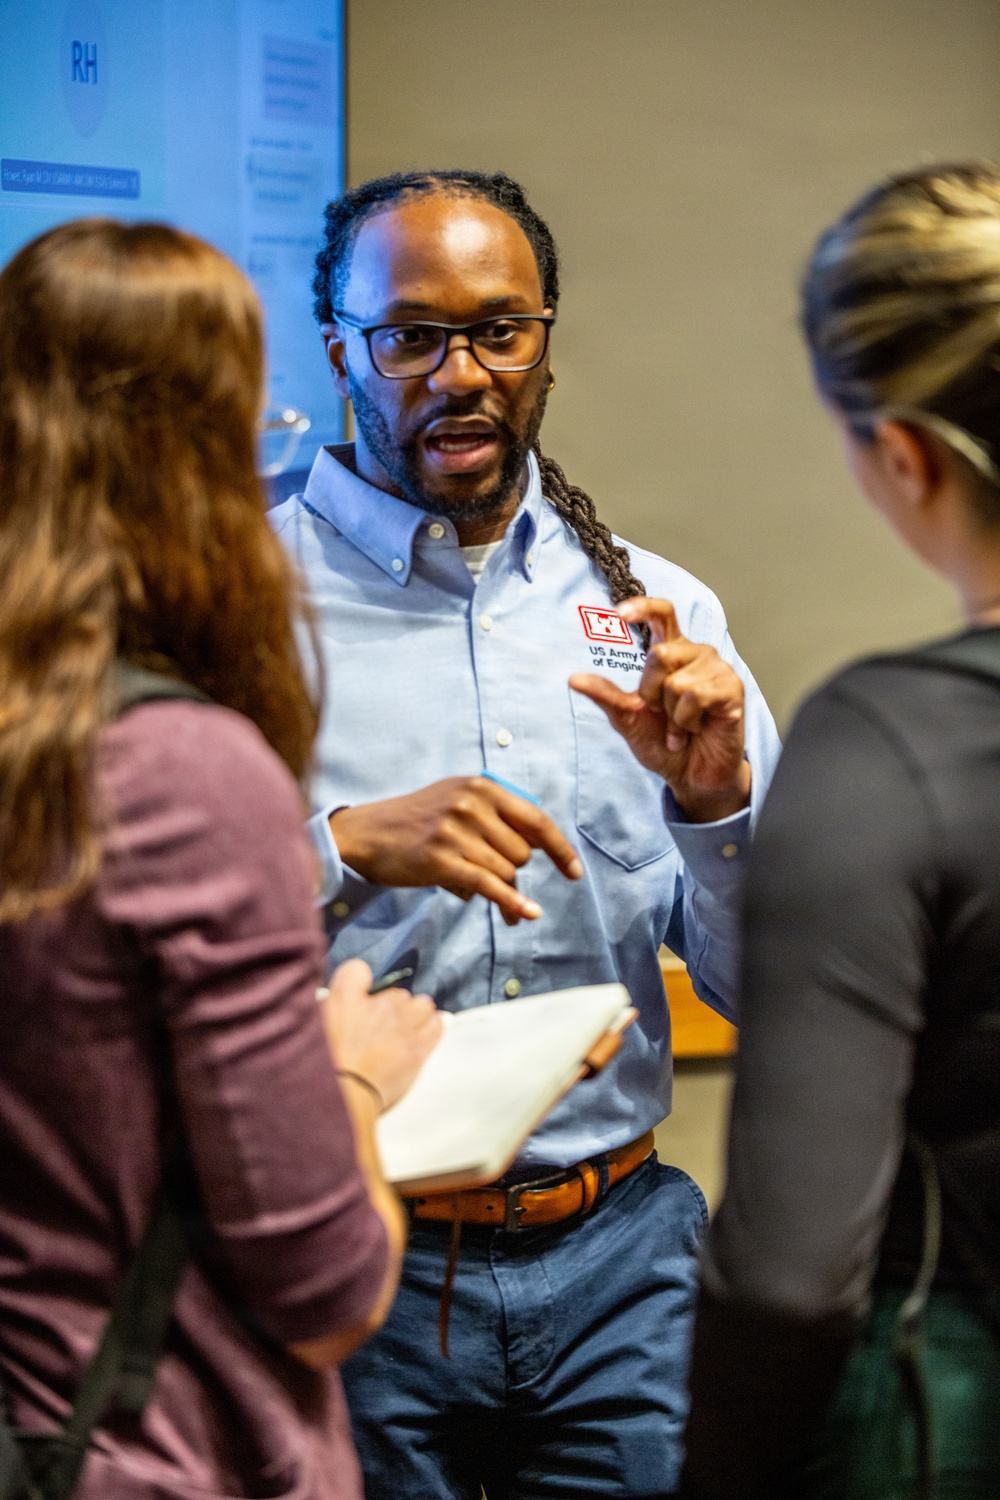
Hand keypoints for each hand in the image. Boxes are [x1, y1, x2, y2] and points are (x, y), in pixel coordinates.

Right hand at [319, 959, 442, 1112]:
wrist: (342, 1098)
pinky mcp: (418, 1047)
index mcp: (345, 998)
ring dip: (416, 1014)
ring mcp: (401, 1024)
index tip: (361, 994)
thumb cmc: (321, 1069)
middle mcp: (377, 1005)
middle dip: (393, 1007)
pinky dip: (435, 1025)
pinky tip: (429, 1031)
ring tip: (408, 1029)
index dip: (360, 982)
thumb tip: (331, 1003)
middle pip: (396, 993)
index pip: (357, 970)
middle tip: (384, 1026)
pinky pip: (437, 1024)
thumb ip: (327, 1010)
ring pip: (422, 1004)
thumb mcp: (313, 1029)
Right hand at [329, 777, 582, 923]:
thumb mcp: (458, 801)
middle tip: (493, 875)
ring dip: (502, 886)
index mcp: (481, 786)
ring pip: (506, 870)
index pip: (536, 820)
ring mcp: (456, 831)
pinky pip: (490, 886)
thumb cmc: (418, 821)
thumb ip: (498, 816)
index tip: (574, 872)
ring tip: (477, 882)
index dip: (560, 849)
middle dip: (514, 869)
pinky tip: (527, 915)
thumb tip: (544, 851)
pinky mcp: (442, 859)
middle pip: (523, 852)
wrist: (368, 833)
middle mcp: (471, 804)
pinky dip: (512, 903)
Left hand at [568, 598, 750, 822]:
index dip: (643, 607)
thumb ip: (606, 696)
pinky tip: (697, 729)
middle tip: (663, 715)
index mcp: (671, 652)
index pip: (661, 614)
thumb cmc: (664, 743)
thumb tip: (574, 679)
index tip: (619, 612)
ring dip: (672, 716)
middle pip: (659, 654)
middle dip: (651, 694)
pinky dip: (687, 721)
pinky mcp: (732, 688)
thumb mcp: (628, 718)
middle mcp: (695, 654)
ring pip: (676, 682)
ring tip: (683, 727)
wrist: (691, 775)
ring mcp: (716, 669)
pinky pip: (695, 696)